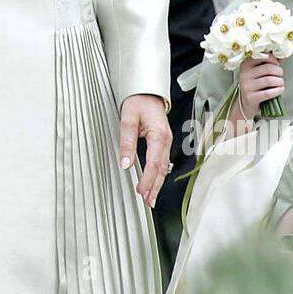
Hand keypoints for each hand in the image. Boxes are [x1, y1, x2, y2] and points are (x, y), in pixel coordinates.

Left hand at [119, 93, 172, 208]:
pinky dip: (158, 174)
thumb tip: (125, 163)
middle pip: (162, 169)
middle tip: (149, 202)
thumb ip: (127, 142)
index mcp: (159, 135)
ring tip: (151, 198)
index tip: (141, 191)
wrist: (147, 91)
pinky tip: (154, 183)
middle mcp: (166, 140)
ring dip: (157, 184)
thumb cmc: (138, 101)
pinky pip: (162, 161)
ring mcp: (166, 141)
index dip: (148, 179)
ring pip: (163, 167)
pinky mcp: (163, 142)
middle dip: (155, 187)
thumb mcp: (128, 119)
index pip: (154, 163)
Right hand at [239, 57, 283, 115]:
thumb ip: (269, 63)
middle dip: (279, 72)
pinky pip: (269, 93)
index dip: (274, 60)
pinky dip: (278, 91)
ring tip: (280, 83)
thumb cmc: (256, 85)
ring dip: (280, 82)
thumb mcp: (258, 71)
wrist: (246, 103)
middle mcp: (244, 74)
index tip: (277, 65)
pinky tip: (280, 90)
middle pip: (268, 68)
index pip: (263, 57)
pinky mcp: (251, 98)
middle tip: (280, 76)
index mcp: (246, 64)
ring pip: (270, 80)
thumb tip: (282, 55)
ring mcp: (246, 86)